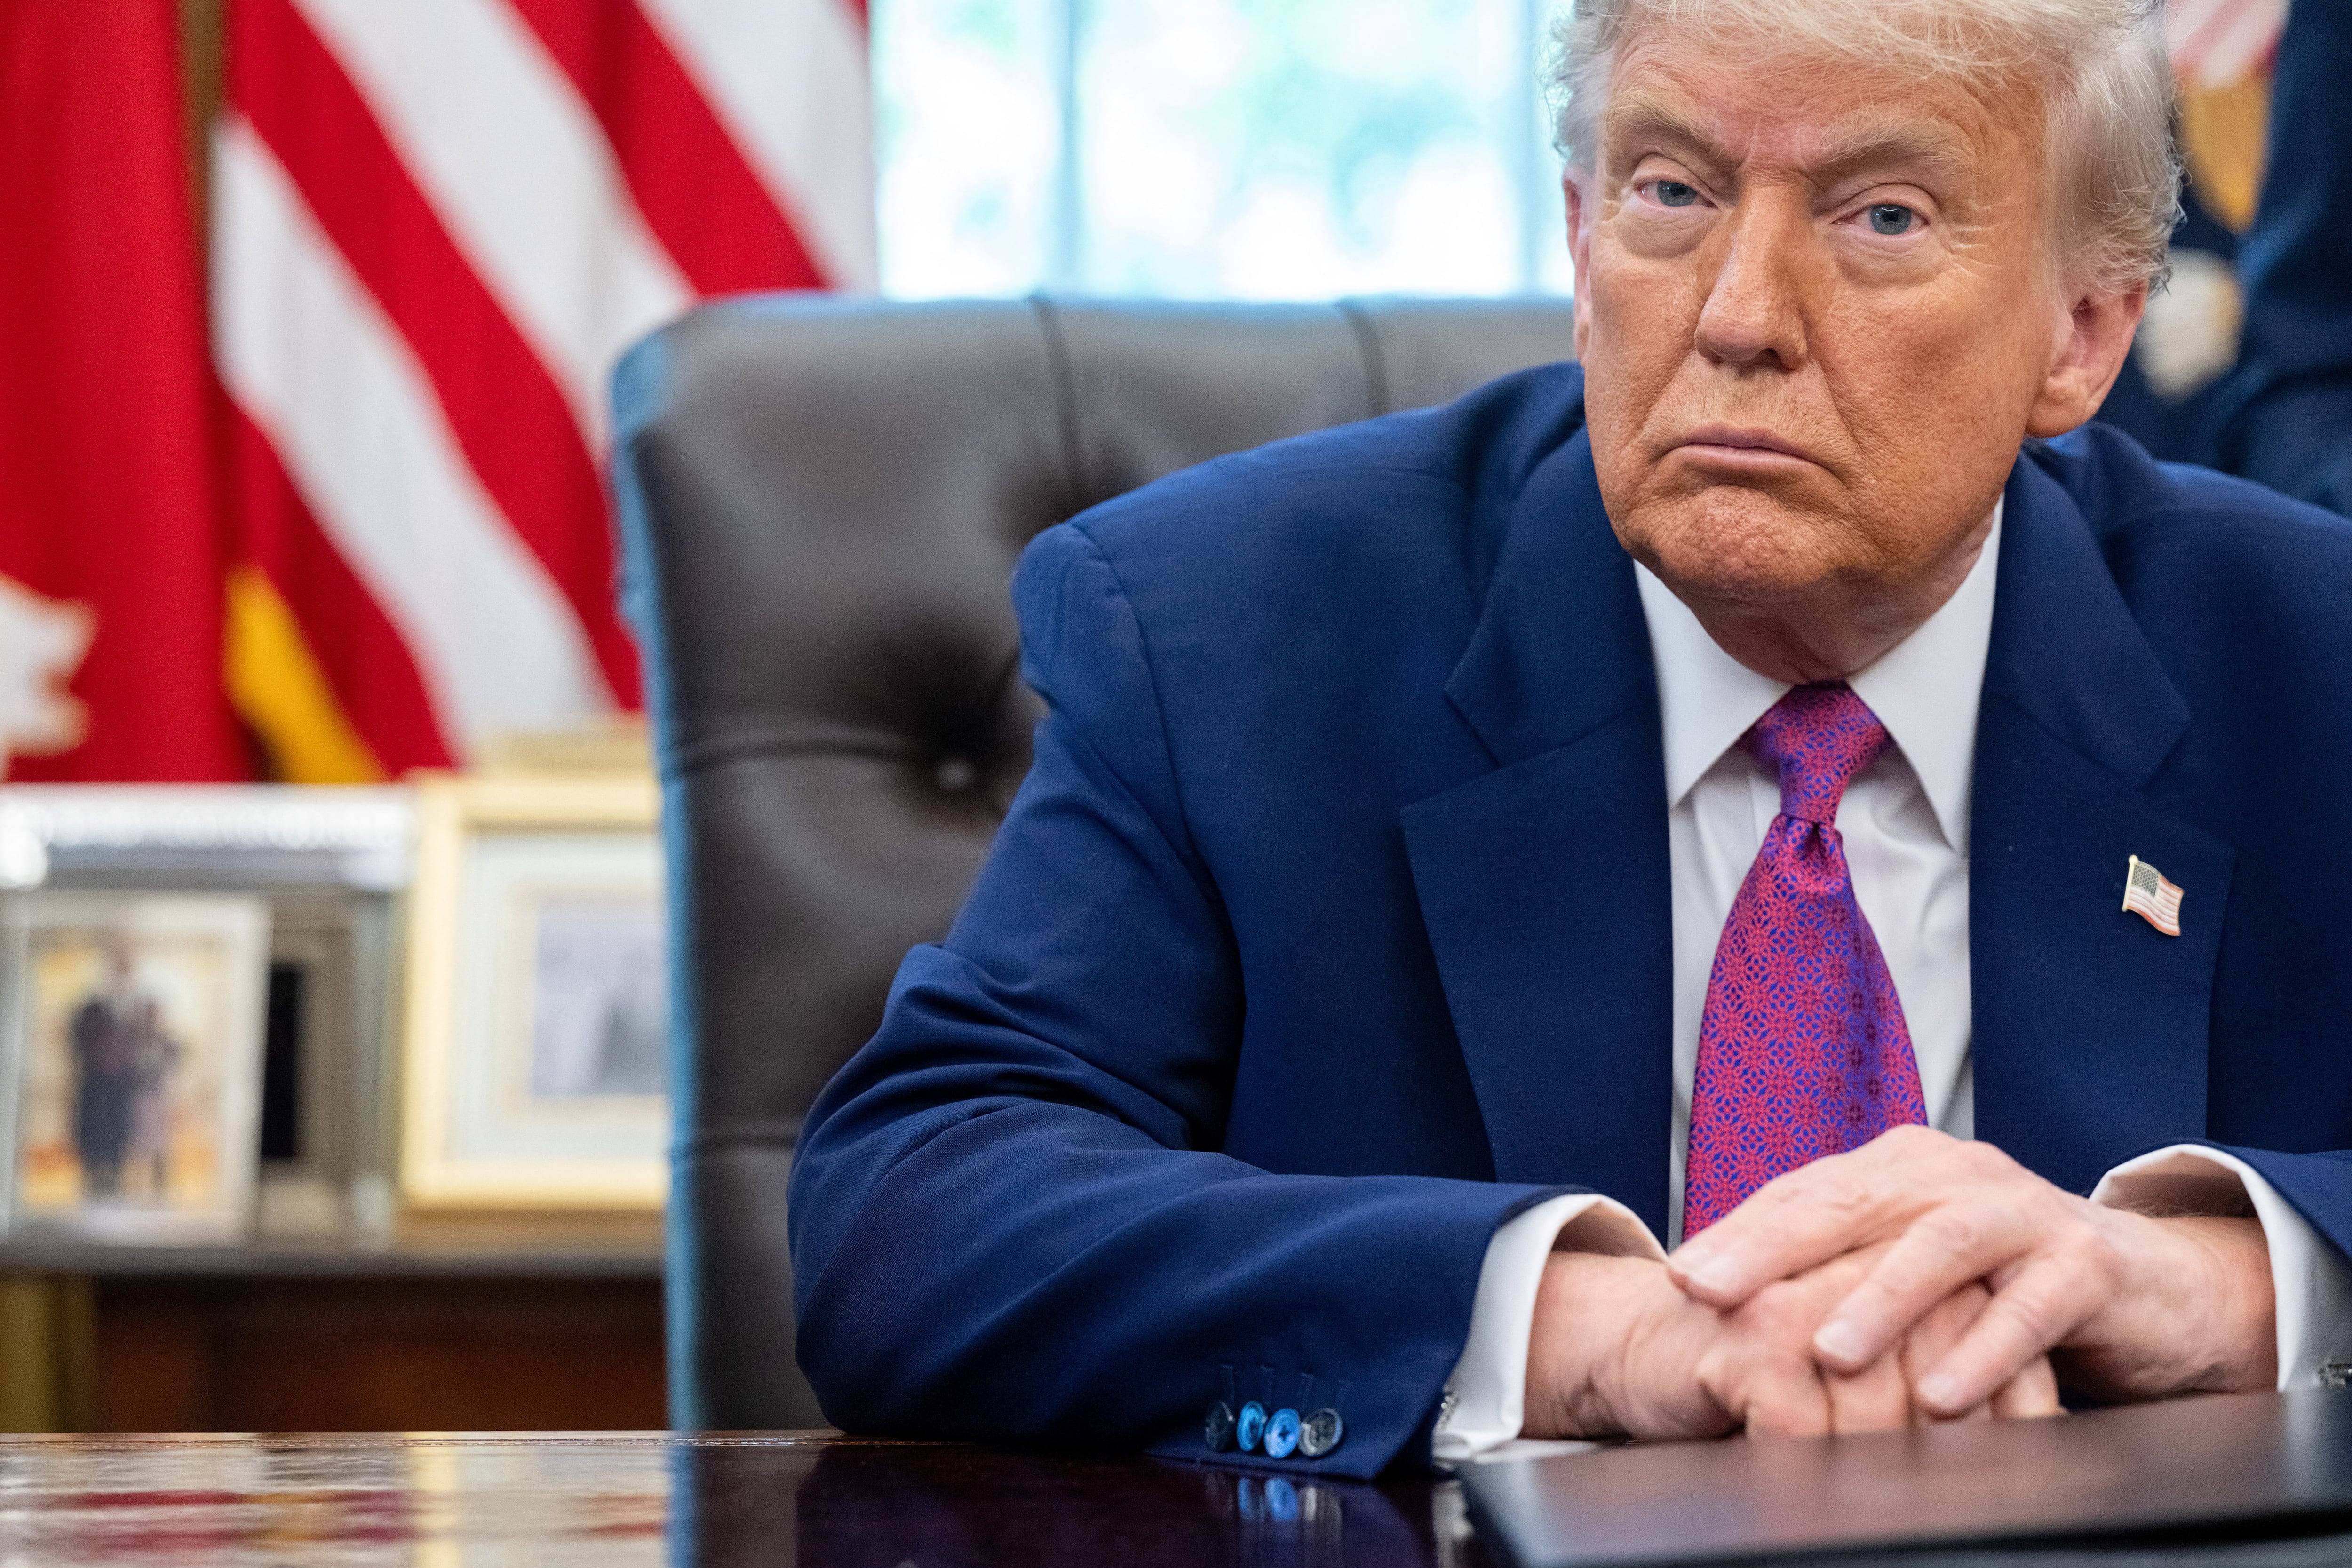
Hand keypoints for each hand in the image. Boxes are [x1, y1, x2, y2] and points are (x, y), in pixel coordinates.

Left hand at [1663, 1127, 2277, 1414]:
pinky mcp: (2086, 1262)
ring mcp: (2022, 1212)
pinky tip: (1941, 1396)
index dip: (1736, 1234)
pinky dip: (1983, 1352)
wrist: (2147, 1286)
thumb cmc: (2001, 1281)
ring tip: (1825, 1353)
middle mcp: (1954, 1174)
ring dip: (1878, 1303)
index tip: (1676, 1276)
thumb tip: (1722, 1303)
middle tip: (1709, 1294)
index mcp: (1900, 1168)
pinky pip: (2029, 1307)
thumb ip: (1834, 1272)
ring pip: (1939, 1247)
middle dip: (1771, 1251)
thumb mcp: (1908, 1266)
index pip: (1801, 1194)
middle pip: (1850, 1204)